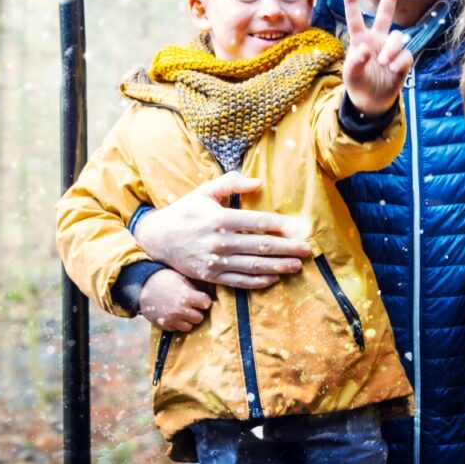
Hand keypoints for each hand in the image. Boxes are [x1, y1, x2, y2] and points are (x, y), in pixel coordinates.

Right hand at [131, 171, 309, 288]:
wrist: (158, 238)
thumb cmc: (185, 211)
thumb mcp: (204, 192)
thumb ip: (230, 183)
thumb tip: (258, 181)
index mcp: (220, 218)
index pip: (257, 222)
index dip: (280, 225)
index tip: (298, 228)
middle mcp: (220, 241)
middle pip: (260, 246)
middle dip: (287, 248)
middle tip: (307, 249)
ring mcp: (216, 262)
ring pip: (253, 266)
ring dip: (278, 267)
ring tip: (297, 265)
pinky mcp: (211, 276)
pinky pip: (239, 282)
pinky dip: (258, 282)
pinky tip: (274, 278)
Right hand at [138, 269, 211, 331]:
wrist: (142, 286)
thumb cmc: (165, 279)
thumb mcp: (181, 278)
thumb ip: (194, 287)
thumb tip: (209, 290)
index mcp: (187, 296)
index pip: (206, 303)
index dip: (204, 300)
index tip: (201, 298)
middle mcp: (180, 310)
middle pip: (200, 317)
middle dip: (198, 312)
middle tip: (193, 306)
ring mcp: (172, 319)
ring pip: (190, 326)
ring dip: (189, 320)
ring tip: (184, 311)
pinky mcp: (164, 325)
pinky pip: (177, 329)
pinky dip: (178, 324)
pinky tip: (175, 315)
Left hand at [342, 0, 413, 115]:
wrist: (372, 101)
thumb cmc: (357, 83)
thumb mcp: (350, 74)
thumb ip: (355, 61)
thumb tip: (364, 49)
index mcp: (360, 39)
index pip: (355, 18)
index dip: (352, 3)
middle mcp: (377, 39)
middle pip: (385, 14)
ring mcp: (391, 48)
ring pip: (397, 37)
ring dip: (391, 49)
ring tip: (383, 62)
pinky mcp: (403, 60)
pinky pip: (405, 55)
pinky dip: (398, 62)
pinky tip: (391, 70)